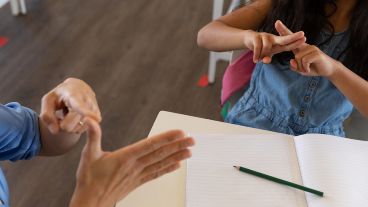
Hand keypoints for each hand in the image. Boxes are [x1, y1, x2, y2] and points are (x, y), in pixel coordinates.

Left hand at [40, 78, 100, 133]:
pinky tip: (76, 118)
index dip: (86, 112)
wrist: (77, 88)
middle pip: (71, 124)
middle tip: (61, 115)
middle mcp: (87, 101)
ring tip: (70, 115)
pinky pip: (84, 130)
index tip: (97, 118)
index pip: (79, 105)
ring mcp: (94, 108)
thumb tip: (56, 131)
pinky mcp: (97, 115)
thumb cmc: (60, 95)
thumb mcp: (48, 101)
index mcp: (73, 94)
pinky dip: (78, 127)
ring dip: (71, 126)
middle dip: (62, 125)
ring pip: (78, 129)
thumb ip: (47, 116)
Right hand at [70, 119, 194, 206]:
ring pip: (161, 164)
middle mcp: (135, 166)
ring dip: (176, 157)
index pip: (150, 145)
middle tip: (192, 140)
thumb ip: (93, 136)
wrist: (91, 202)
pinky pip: (155, 174)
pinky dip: (167, 169)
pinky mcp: (137, 182)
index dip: (166, 138)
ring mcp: (138, 175)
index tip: (179, 132)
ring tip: (190, 152)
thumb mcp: (88, 155)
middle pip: (160, 154)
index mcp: (125, 157)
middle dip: (177, 146)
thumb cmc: (89, 180)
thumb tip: (90, 121)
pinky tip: (177, 166)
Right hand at [243, 29, 305, 63]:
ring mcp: (265, 36)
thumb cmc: (261, 47)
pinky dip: (256, 55)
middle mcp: (273, 38)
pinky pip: (258, 47)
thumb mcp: (265, 54)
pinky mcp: (256, 37)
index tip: (304, 38)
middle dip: (293, 37)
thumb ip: (267, 57)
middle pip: (284, 39)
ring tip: (258, 60)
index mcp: (277, 43)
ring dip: (262, 55)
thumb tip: (265, 60)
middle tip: (302, 34)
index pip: (288, 43)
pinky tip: (255, 60)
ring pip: (267, 47)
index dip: (296, 42)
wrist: (249, 39)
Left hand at [275, 20, 339, 76]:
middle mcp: (305, 45)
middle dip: (284, 30)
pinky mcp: (316, 53)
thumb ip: (295, 67)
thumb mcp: (302, 69)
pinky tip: (309, 70)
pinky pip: (305, 60)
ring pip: (297, 57)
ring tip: (306, 69)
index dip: (284, 32)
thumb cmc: (314, 68)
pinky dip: (305, 68)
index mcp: (300, 48)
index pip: (291, 39)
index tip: (277, 23)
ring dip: (300, 67)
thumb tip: (291, 61)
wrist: (329, 70)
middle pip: (292, 39)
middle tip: (277, 22)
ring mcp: (311, 48)